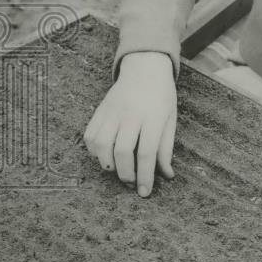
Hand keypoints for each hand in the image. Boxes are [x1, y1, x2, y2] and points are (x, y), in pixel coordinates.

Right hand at [84, 51, 176, 196]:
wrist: (144, 68)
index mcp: (154, 116)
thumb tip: (167, 176)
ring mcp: (112, 111)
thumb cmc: (161, 97)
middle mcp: (131, 114)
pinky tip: (105, 155)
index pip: (147, 152)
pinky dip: (94, 151)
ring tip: (118, 170)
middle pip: (123, 151)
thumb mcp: (170, 120)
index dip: (146, 176)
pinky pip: (90, 136)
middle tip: (131, 183)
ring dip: (108, 164)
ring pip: (102, 145)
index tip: (144, 193)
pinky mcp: (99, 110)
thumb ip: (166, 148)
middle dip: (126, 174)